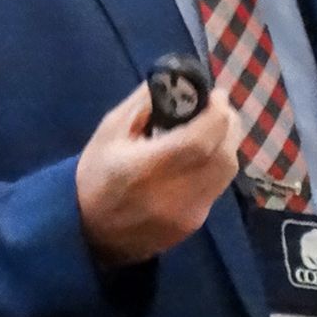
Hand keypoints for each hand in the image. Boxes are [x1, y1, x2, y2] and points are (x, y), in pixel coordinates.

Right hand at [75, 84, 239, 266]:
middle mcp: (173, 195)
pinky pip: (218, 187)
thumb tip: (176, 81)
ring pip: (228, 172)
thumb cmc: (95, 177)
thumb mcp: (109, 131)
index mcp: (146, 169)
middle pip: (224, 156)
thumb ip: (144, 103)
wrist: (89, 235)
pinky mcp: (194, 225)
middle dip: (227, 124)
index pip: (200, 141)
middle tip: (216, 107)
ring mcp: (188, 214)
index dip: (216, 113)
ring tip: (212, 127)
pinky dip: (217, 164)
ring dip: (227, 143)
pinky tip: (201, 155)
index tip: (215, 94)